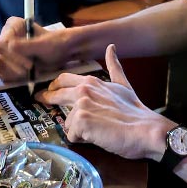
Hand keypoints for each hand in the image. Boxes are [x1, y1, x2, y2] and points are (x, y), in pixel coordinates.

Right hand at [0, 18, 75, 81]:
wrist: (64, 52)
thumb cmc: (56, 43)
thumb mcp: (44, 44)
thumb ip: (27, 45)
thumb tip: (9, 46)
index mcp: (13, 25)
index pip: (2, 43)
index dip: (13, 56)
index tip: (30, 65)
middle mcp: (6, 36)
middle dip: (16, 65)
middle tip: (32, 69)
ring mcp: (5, 50)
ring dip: (15, 72)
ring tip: (31, 72)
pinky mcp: (7, 62)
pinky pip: (2, 73)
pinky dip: (14, 76)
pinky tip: (26, 75)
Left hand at [36, 45, 169, 160]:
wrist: (144, 130)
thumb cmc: (135, 112)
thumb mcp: (123, 84)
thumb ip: (114, 67)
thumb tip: (111, 47)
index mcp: (92, 82)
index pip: (64, 79)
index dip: (54, 85)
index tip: (48, 90)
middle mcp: (84, 90)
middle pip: (56, 93)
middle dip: (47, 97)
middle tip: (42, 100)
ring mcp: (81, 105)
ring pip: (67, 121)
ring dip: (77, 129)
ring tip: (96, 131)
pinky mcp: (81, 122)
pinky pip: (72, 135)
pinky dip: (82, 140)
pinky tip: (96, 137)